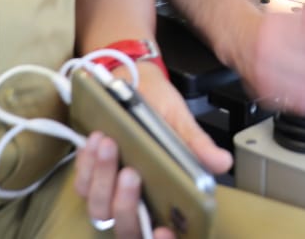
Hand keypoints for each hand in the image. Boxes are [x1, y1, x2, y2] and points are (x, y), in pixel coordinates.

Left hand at [74, 64, 231, 237]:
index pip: (159, 232)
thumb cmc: (158, 106)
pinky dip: (88, 164)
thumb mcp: (180, 121)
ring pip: (100, 207)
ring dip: (103, 177)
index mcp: (165, 194)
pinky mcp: (90, 176)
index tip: (162, 230)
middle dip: (126, 203)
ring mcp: (111, 190)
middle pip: (127, 226)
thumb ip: (196, 144)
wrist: (131, 81)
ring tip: (110, 143)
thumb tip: (222, 162)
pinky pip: (82, 184)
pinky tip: (97, 139)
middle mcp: (137, 200)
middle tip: (132, 173)